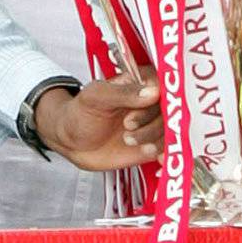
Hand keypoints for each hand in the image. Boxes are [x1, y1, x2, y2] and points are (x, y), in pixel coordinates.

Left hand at [33, 75, 161, 170]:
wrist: (71, 141)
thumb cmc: (80, 112)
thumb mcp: (96, 96)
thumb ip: (123, 93)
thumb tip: (153, 91)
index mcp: (139, 84)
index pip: (164, 86)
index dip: (158, 98)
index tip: (144, 107)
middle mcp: (149, 104)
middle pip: (169, 112)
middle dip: (150, 122)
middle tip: (127, 125)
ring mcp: (151, 126)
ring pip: (170, 132)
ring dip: (153, 139)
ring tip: (129, 140)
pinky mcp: (150, 146)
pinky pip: (167, 150)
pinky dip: (166, 155)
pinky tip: (158, 158)